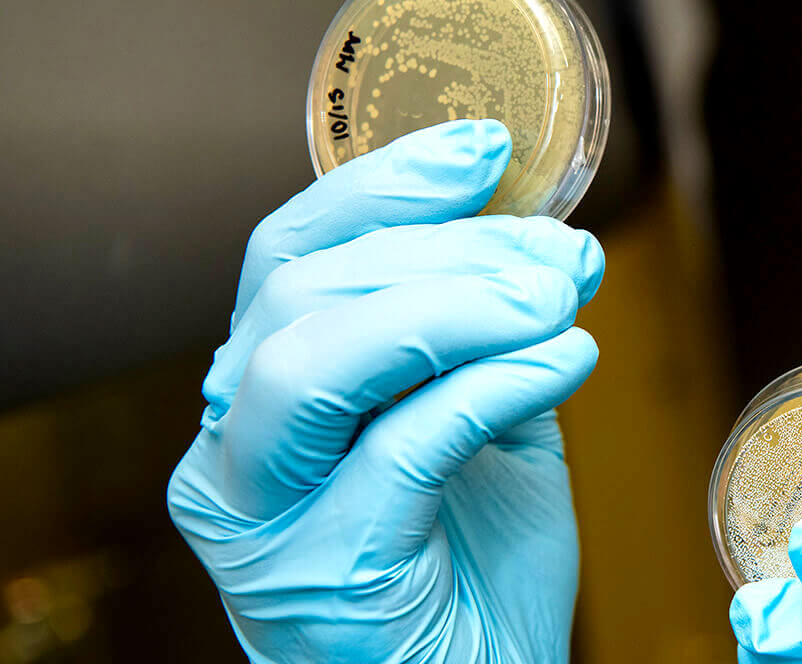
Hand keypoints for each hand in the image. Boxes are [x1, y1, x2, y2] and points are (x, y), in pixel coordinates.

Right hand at [167, 119, 604, 662]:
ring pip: (319, 359)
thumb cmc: (476, 575)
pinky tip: (565, 358)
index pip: (289, 259)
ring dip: (456, 308)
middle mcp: (233, 455)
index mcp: (259, 402)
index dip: (380, 189)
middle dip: (445, 252)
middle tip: (554, 257)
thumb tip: (551, 246)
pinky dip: (496, 382)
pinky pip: (407, 443)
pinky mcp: (327, 569)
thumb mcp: (482, 431)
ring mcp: (264, 517)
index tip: (483, 152)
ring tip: (555, 305)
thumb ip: (491, 342)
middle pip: (306, 294)